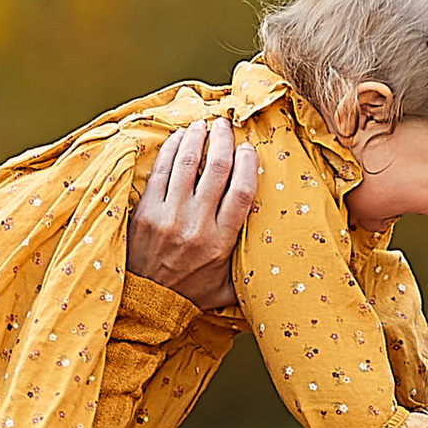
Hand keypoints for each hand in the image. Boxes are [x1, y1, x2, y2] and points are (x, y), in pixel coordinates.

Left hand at [129, 117, 256, 312]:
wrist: (145, 303)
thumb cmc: (191, 294)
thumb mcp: (228, 288)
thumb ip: (250, 270)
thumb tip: (282, 260)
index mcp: (220, 243)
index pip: (240, 192)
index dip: (247, 164)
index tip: (249, 149)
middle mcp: (195, 226)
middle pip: (216, 170)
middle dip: (223, 140)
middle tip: (225, 125)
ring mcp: (167, 216)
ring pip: (187, 163)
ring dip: (197, 137)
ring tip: (203, 125)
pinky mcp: (145, 211)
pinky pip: (160, 170)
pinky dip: (171, 149)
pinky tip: (178, 138)